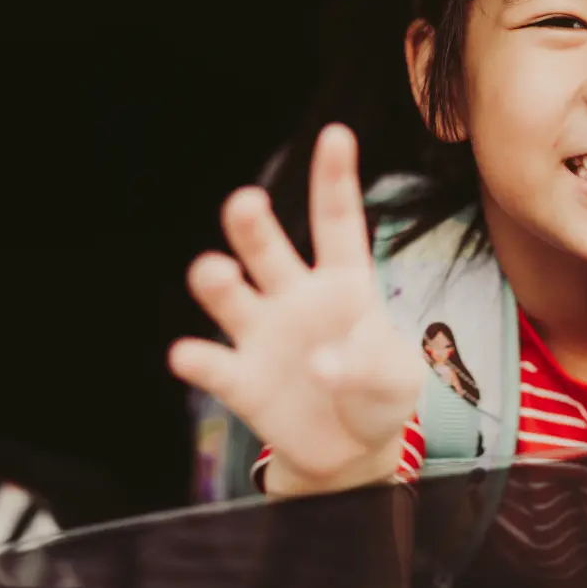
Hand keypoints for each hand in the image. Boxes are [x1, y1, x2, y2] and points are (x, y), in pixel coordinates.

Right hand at [169, 124, 424, 494]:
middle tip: (246, 202)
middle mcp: (293, 296)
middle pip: (267, 249)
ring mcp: (262, 335)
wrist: (350, 452)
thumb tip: (320, 365)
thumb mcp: (398, 378)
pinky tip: (188, 355)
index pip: (337, 223)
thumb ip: (369, 365)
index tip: (336, 135)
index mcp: (343, 282)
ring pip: (230, 295)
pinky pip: (213, 364)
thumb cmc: (378, 394)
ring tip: (217, 273)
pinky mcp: (241, 380)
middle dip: (251, 224)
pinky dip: (197, 359)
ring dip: (217, 281)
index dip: (334, 180)